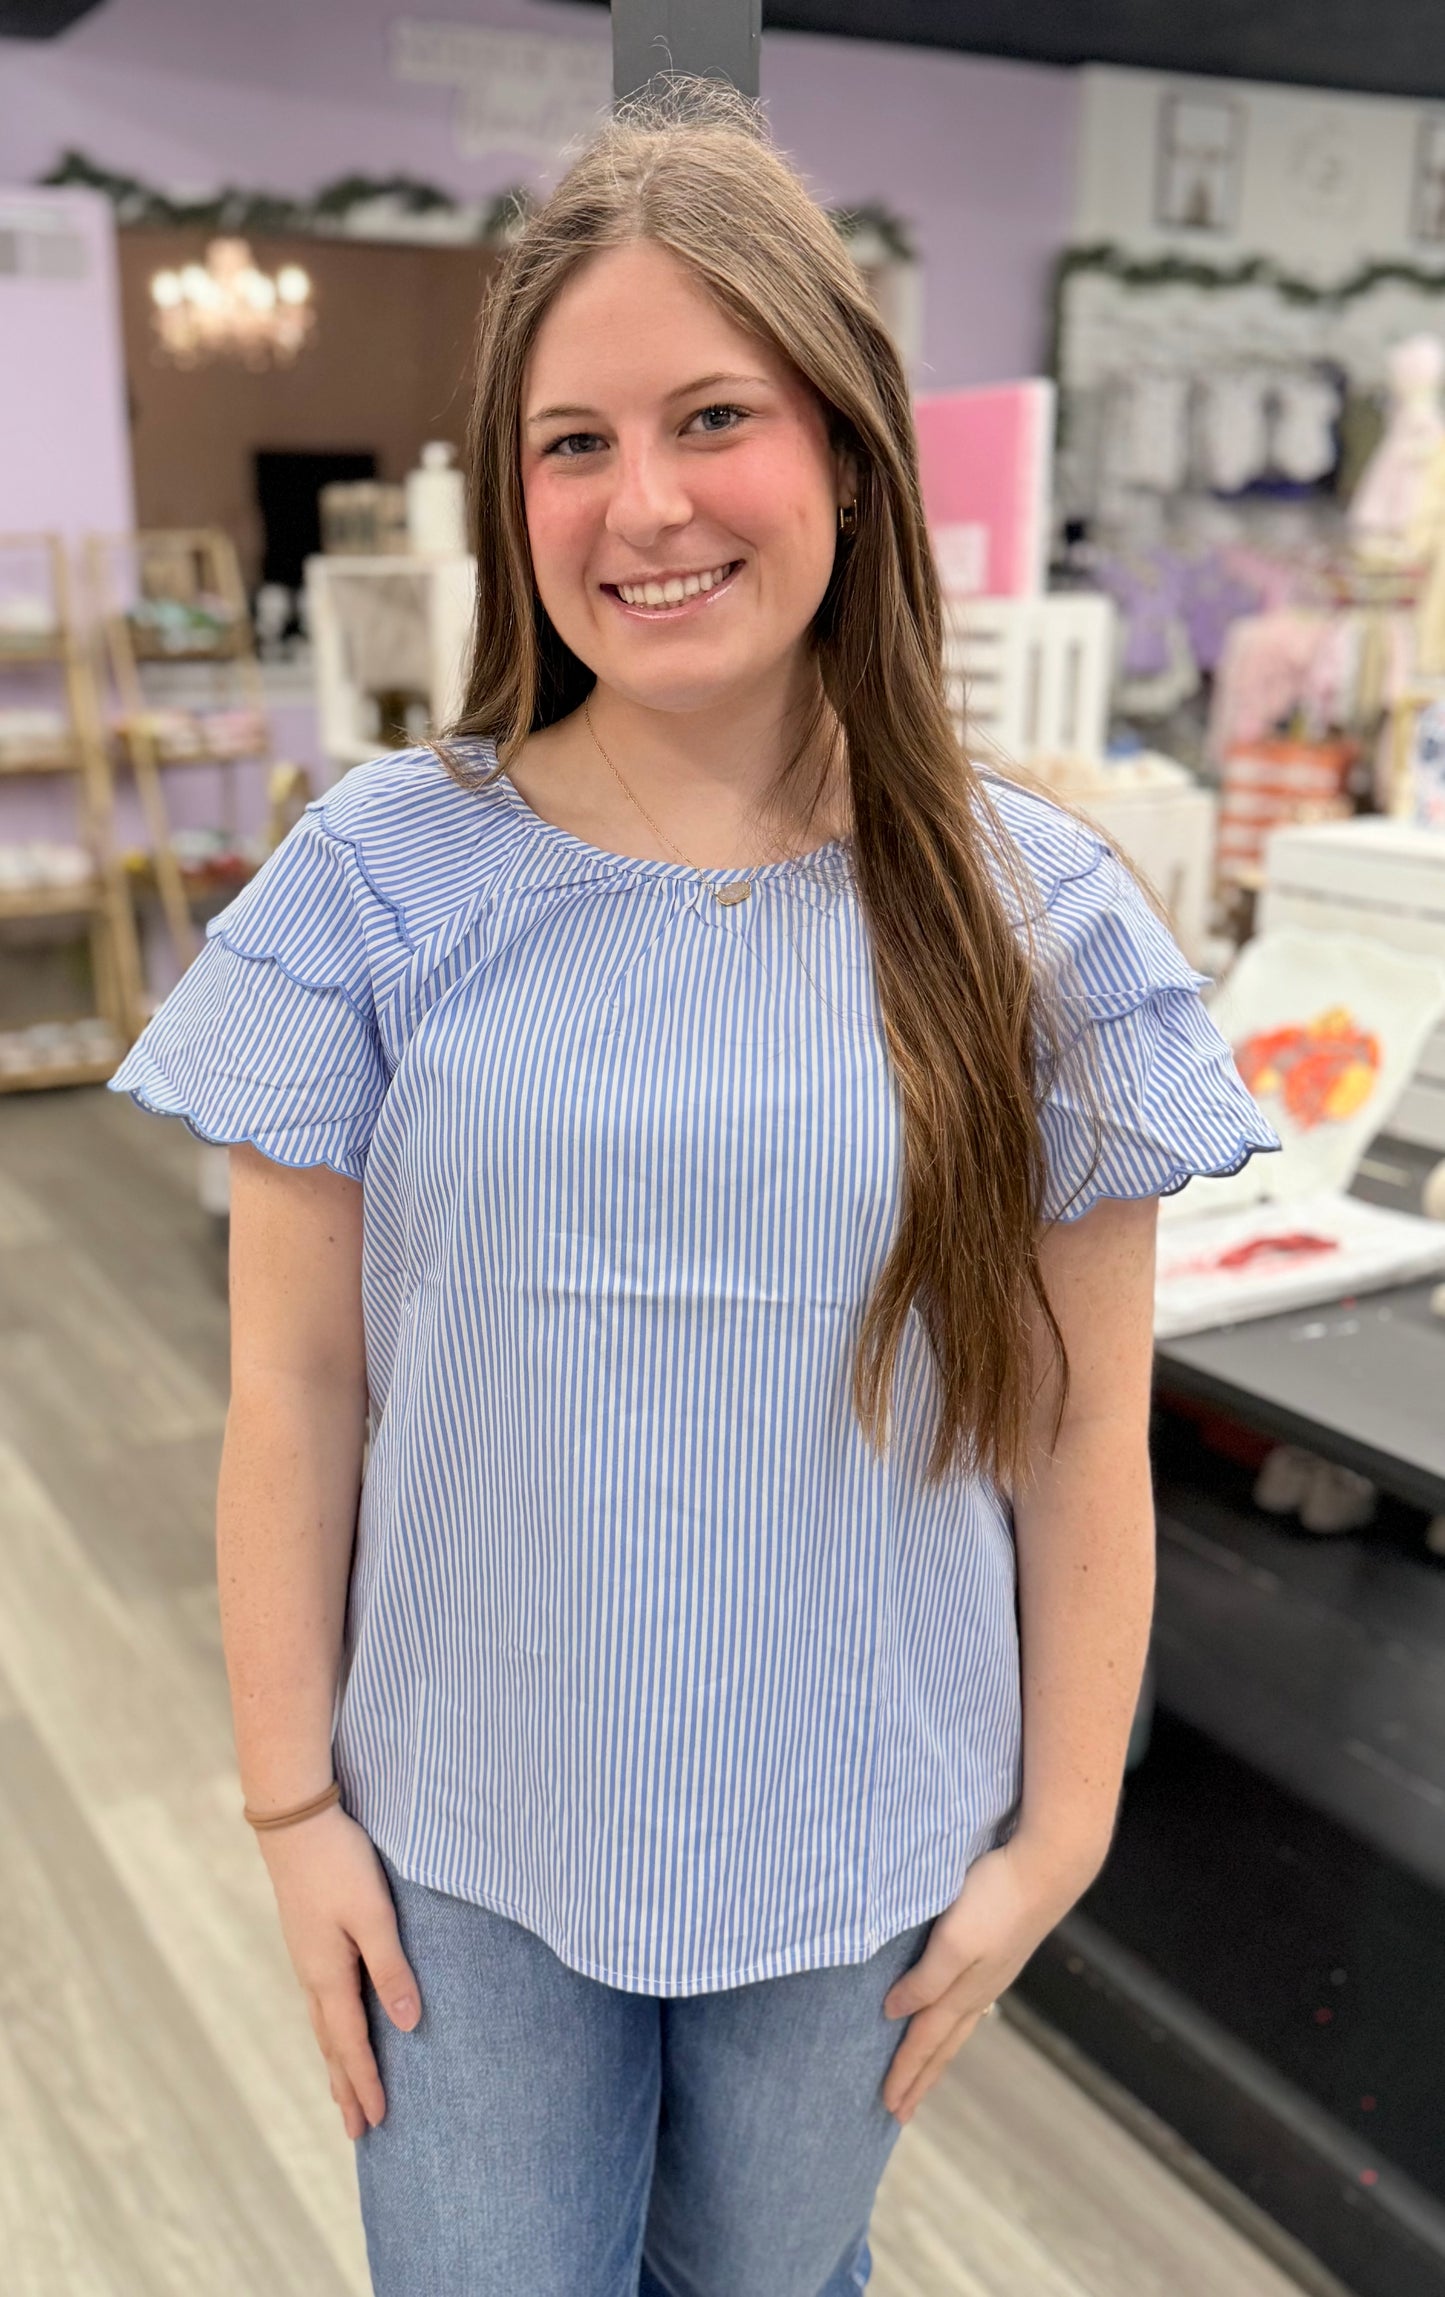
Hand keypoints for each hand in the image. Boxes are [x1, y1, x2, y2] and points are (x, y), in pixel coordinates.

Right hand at [256, 1804, 421, 2139]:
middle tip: (359, 2131)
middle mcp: (312, 1975)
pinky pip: (320, 2001)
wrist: (294, 1819)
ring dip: (336, 2062)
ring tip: (344, 2093)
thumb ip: (392, 1969)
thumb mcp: (374, 1914)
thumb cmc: (339, 1863)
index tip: (379, 2122)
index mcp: (328, 1975)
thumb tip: (409, 2026)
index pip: (352, 2043)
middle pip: (332, 2044)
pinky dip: (330, 2030)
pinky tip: (334, 2026)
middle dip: (347, 2087)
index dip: (367, 2083)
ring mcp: (306, 1957)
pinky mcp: (308, 1939)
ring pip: (323, 2024)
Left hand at [880, 1834, 1098, 2123]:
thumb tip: (894, 2014)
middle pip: (942, 2044)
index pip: (923, 2041)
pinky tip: (951, 2014)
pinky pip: (967, 2004)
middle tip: (900, 2111)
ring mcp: (992, 1974)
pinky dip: (951, 2023)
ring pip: (956, 2026)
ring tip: (923, 2073)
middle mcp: (978, 1990)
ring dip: (936, 2053)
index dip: (903, 2072)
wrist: (1048, 1868)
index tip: (886, 2106)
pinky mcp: (999, 1953)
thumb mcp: (953, 1941)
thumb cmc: (996, 1898)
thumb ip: (925, 1981)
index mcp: (963, 1991)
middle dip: (920, 2077)